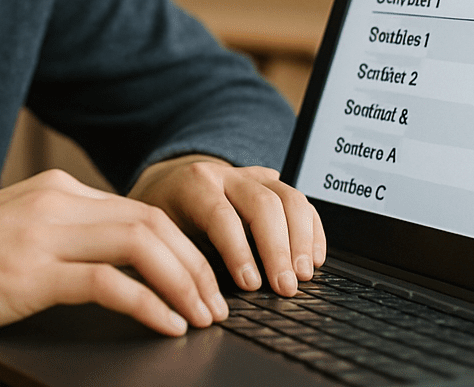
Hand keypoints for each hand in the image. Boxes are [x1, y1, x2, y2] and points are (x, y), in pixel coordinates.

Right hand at [0, 168, 229, 346]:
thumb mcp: (8, 238)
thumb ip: (55, 239)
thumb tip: (108, 270)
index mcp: (53, 191)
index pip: (140, 210)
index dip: (183, 247)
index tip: (205, 283)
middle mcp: (54, 202)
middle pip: (153, 221)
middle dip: (197, 264)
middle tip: (220, 305)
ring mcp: (40, 234)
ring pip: (142, 243)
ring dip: (184, 283)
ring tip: (203, 318)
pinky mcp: (26, 273)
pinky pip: (108, 283)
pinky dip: (149, 304)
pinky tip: (167, 327)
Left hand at [128, 155, 325, 296]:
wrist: (169, 182)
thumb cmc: (164, 215)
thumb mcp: (159, 231)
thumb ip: (178, 256)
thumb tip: (199, 298)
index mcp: (194, 185)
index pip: (221, 215)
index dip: (238, 252)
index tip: (251, 286)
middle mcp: (226, 175)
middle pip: (263, 204)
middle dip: (278, 249)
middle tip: (284, 287)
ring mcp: (253, 177)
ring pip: (289, 197)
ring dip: (302, 240)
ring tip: (303, 275)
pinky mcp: (272, 184)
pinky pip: (301, 202)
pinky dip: (313, 230)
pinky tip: (315, 258)